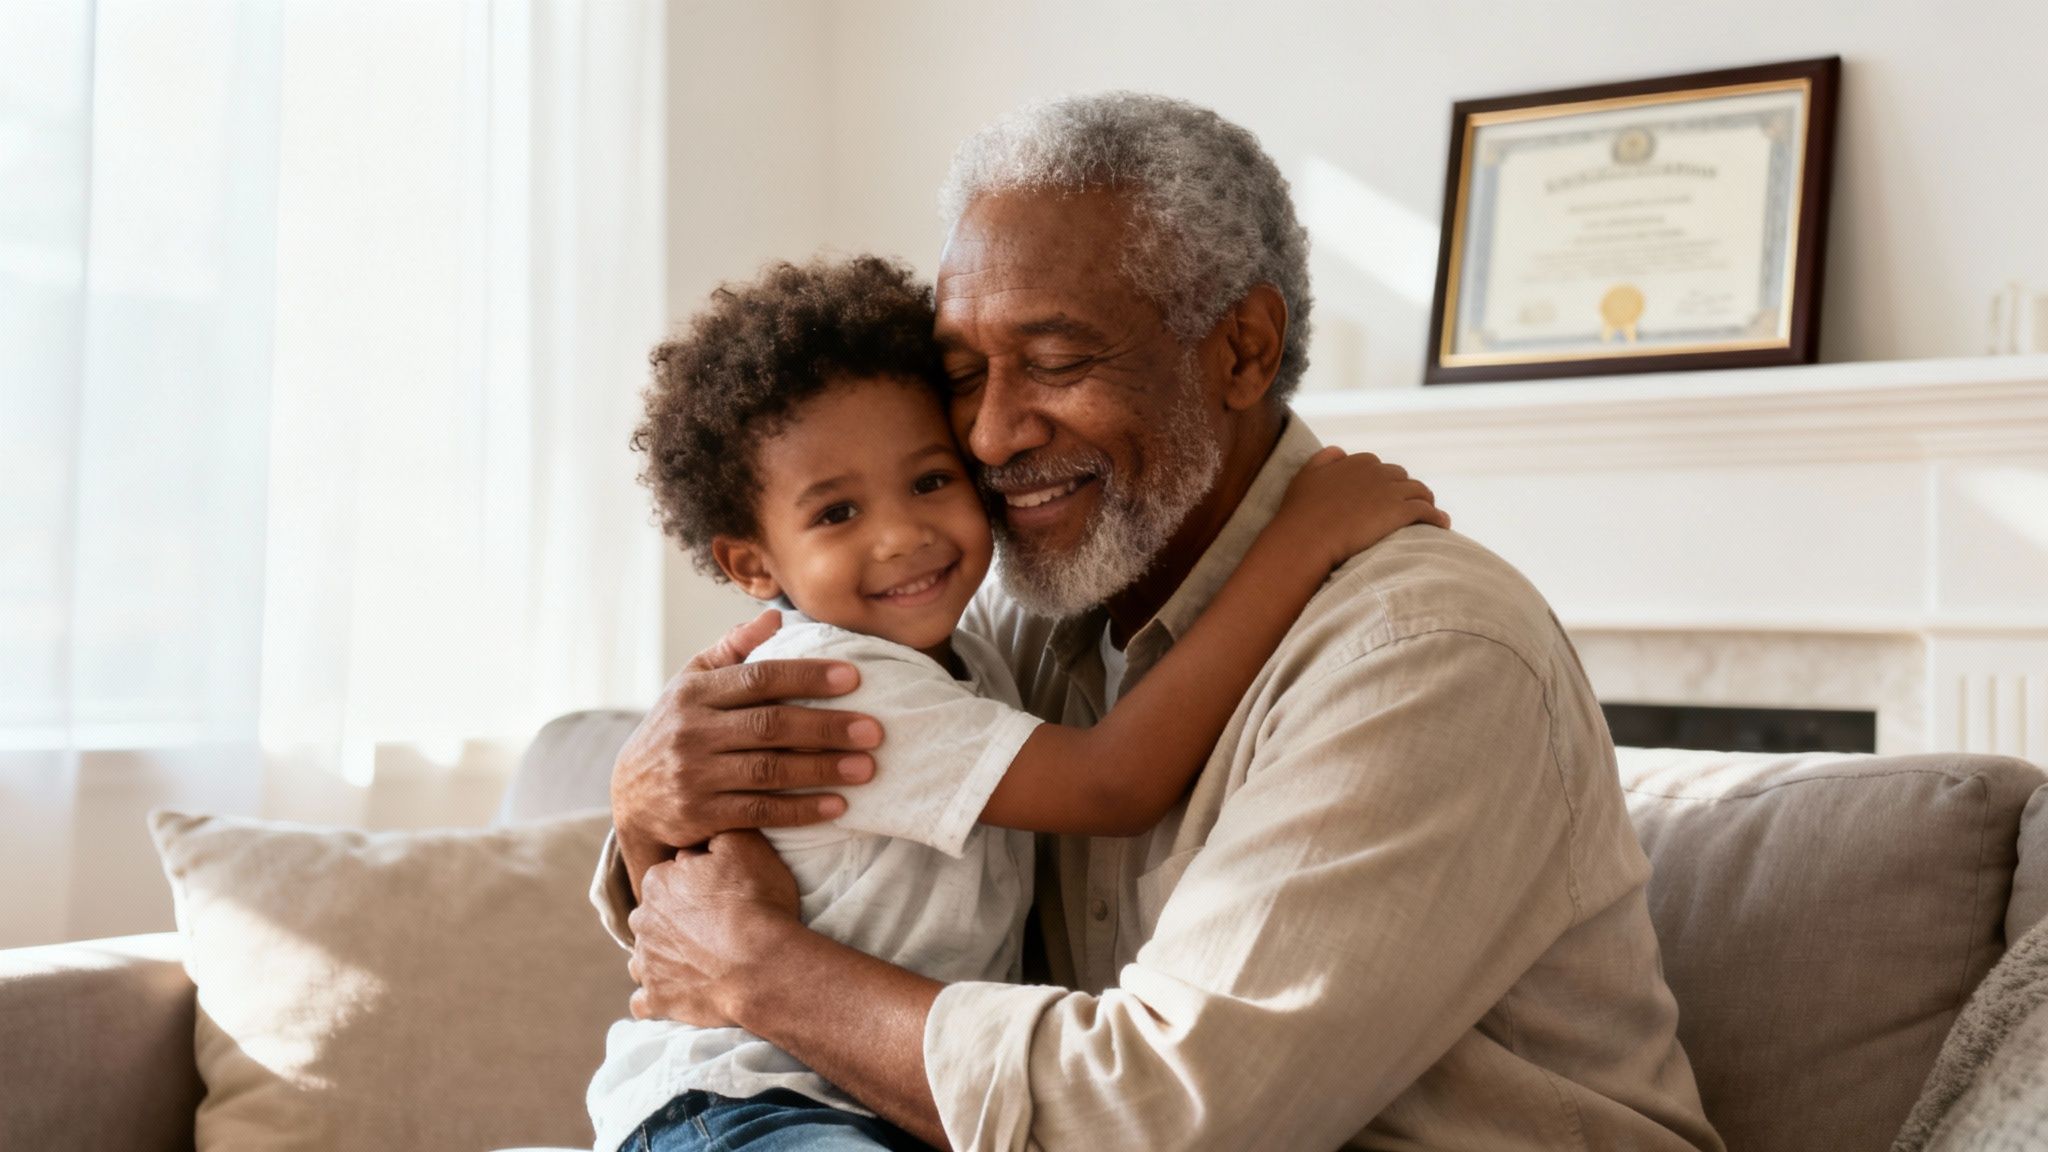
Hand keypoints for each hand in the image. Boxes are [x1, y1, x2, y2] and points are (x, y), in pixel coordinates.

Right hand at [610, 608, 881, 892]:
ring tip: (866, 768)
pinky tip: (837, 806)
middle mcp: (692, 732)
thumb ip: (733, 650)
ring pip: (769, 771)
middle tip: (874, 730)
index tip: (854, 677)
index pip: (759, 678)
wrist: (630, 795)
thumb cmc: (675, 728)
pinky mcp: (701, 815)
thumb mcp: (690, 682)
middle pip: (770, 725)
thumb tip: (775, 616)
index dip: (807, 676)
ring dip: (822, 770)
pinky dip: (801, 810)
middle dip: (827, 727)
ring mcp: (695, 776)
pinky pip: (760, 813)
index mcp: (695, 693)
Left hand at [627, 831, 799, 1027]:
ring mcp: (647, 963)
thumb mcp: (747, 846)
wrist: (763, 966)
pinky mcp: (657, 1000)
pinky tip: (678, 992)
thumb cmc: (757, 903)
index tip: (719, 894)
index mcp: (659, 881)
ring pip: (645, 956)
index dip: (696, 884)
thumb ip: (717, 833)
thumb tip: (705, 833)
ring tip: (697, 961)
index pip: (671, 876)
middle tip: (713, 928)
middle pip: (655, 916)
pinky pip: (644, 1001)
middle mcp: (643, 920)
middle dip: (675, 920)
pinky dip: (658, 997)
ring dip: (664, 957)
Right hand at [1274, 447, 1449, 569]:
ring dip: (1426, 500)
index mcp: (1357, 462)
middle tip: (1408, 505)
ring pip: (1420, 491)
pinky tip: (1442, 524)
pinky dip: (1437, 516)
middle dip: (1405, 489)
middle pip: (1401, 477)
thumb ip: (1324, 459)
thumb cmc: (1301, 512)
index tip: (1383, 494)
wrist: (1307, 537)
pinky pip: (1427, 511)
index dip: (1383, 480)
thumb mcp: (1306, 475)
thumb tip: (1340, 450)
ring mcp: (1390, 491)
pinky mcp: (1400, 512)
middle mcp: (1377, 472)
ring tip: (1431, 513)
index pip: (1379, 466)